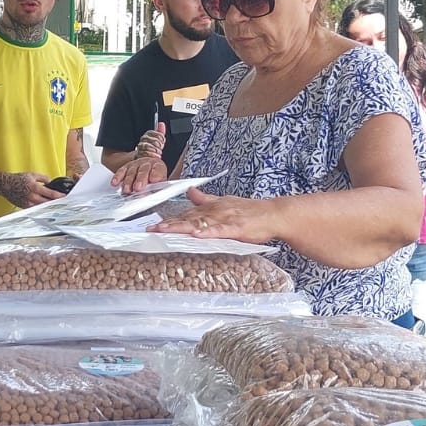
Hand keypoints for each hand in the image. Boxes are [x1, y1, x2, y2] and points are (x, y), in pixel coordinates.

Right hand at [0, 171, 64, 207]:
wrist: (4, 185)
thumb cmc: (18, 179)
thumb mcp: (32, 174)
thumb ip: (43, 178)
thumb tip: (50, 182)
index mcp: (34, 187)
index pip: (50, 194)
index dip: (59, 196)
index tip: (65, 197)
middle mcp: (32, 196)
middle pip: (47, 203)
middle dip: (55, 203)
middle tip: (62, 203)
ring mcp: (27, 203)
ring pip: (41, 207)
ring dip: (48, 206)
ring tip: (55, 205)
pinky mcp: (24, 207)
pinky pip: (35, 208)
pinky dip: (40, 207)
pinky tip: (44, 207)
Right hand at [110, 155, 168, 194]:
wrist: (148, 165)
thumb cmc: (155, 176)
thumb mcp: (161, 181)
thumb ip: (158, 188)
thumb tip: (154, 197)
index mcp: (158, 166)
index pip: (158, 169)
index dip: (155, 174)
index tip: (153, 180)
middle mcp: (146, 164)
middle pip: (143, 171)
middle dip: (140, 180)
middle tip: (138, 188)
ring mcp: (135, 165)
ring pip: (131, 172)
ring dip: (128, 182)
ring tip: (127, 190)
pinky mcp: (126, 167)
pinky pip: (121, 172)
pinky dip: (117, 178)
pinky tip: (115, 183)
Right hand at [135, 122, 166, 158]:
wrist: (147, 157)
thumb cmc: (153, 148)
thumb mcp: (159, 140)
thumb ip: (160, 132)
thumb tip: (161, 124)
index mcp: (147, 135)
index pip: (151, 132)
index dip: (158, 136)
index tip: (162, 141)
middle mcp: (142, 140)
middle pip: (149, 139)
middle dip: (157, 144)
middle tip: (160, 147)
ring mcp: (140, 147)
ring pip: (147, 146)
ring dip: (155, 150)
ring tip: (158, 152)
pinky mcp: (139, 154)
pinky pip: (145, 153)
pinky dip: (152, 155)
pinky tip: (156, 155)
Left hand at [147, 188, 274, 242]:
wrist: (274, 213)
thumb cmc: (251, 211)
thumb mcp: (225, 202)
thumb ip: (206, 199)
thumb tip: (190, 191)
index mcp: (213, 206)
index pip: (187, 213)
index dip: (170, 219)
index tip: (154, 224)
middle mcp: (216, 210)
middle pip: (188, 217)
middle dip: (169, 224)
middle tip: (151, 229)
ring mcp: (225, 218)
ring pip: (199, 223)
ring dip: (181, 227)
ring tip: (164, 230)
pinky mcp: (236, 228)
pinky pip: (219, 230)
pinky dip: (207, 232)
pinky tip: (195, 234)